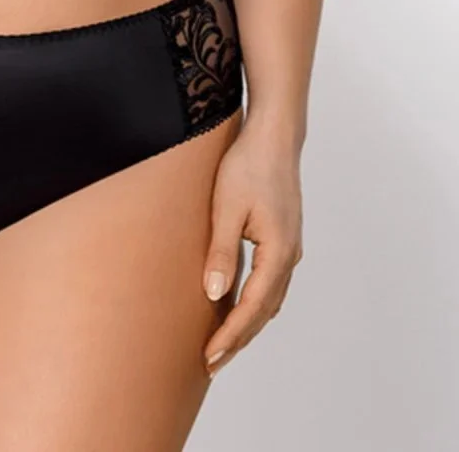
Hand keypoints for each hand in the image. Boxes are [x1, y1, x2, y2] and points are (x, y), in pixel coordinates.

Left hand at [201, 119, 303, 376]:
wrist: (273, 136)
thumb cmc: (249, 165)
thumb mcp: (227, 208)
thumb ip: (222, 252)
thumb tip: (215, 295)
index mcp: (278, 252)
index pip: (253, 307)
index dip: (231, 335)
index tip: (210, 356)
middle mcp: (289, 256)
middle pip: (265, 310)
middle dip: (239, 338)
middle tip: (212, 362)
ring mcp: (288, 247)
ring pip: (269, 299)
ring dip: (247, 322)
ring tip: (221, 343)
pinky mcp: (282, 238)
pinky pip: (269, 282)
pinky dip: (253, 301)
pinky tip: (234, 304)